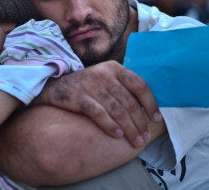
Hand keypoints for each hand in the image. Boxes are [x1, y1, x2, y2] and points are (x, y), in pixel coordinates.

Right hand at [38, 60, 160, 147]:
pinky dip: (110, 125)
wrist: (52, 85)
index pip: (139, 85)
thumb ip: (122, 87)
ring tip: (135, 141)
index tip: (156, 119)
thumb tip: (146, 108)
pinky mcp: (78, 97)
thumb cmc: (85, 86)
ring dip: (129, 128)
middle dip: (140, 122)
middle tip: (144, 137)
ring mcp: (90, 85)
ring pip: (117, 110)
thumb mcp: (104, 78)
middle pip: (129, 101)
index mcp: (114, 68)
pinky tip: (117, 135)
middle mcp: (104, 74)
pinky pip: (99, 114)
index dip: (150, 103)